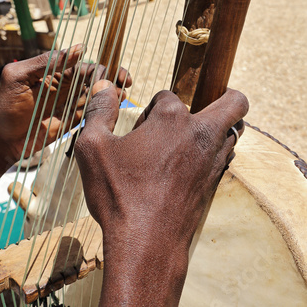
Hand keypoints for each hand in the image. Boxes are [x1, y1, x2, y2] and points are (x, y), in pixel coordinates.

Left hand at [0, 46, 130, 163]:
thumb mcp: (19, 77)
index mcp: (56, 72)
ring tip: (123, 95)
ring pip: (97, 95)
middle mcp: (66, 86)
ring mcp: (70, 104)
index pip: (84, 65)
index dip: (102, 67)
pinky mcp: (72, 122)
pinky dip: (105, 110)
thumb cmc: (4, 106)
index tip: (114, 72)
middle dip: (112, 79)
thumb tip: (78, 48)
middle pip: (96, 79)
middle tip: (124, 83)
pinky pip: (92, 113)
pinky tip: (114, 107)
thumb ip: (46, 62)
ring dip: (112, 94)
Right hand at [75, 82, 247, 305]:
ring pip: (234, 128)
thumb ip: (99, 112)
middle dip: (223, 95)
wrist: (147, 245)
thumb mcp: (93, 148)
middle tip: (201, 103)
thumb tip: (105, 85)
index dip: (151, 107)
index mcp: (171, 118)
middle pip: (235, 101)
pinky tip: (190, 160)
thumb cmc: (119, 195)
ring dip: (218, 124)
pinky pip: (226, 153)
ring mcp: (213, 157)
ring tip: (189, 135)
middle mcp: (200, 133)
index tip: (140, 127)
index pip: (167, 95)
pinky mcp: (216, 179)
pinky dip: (215, 148)